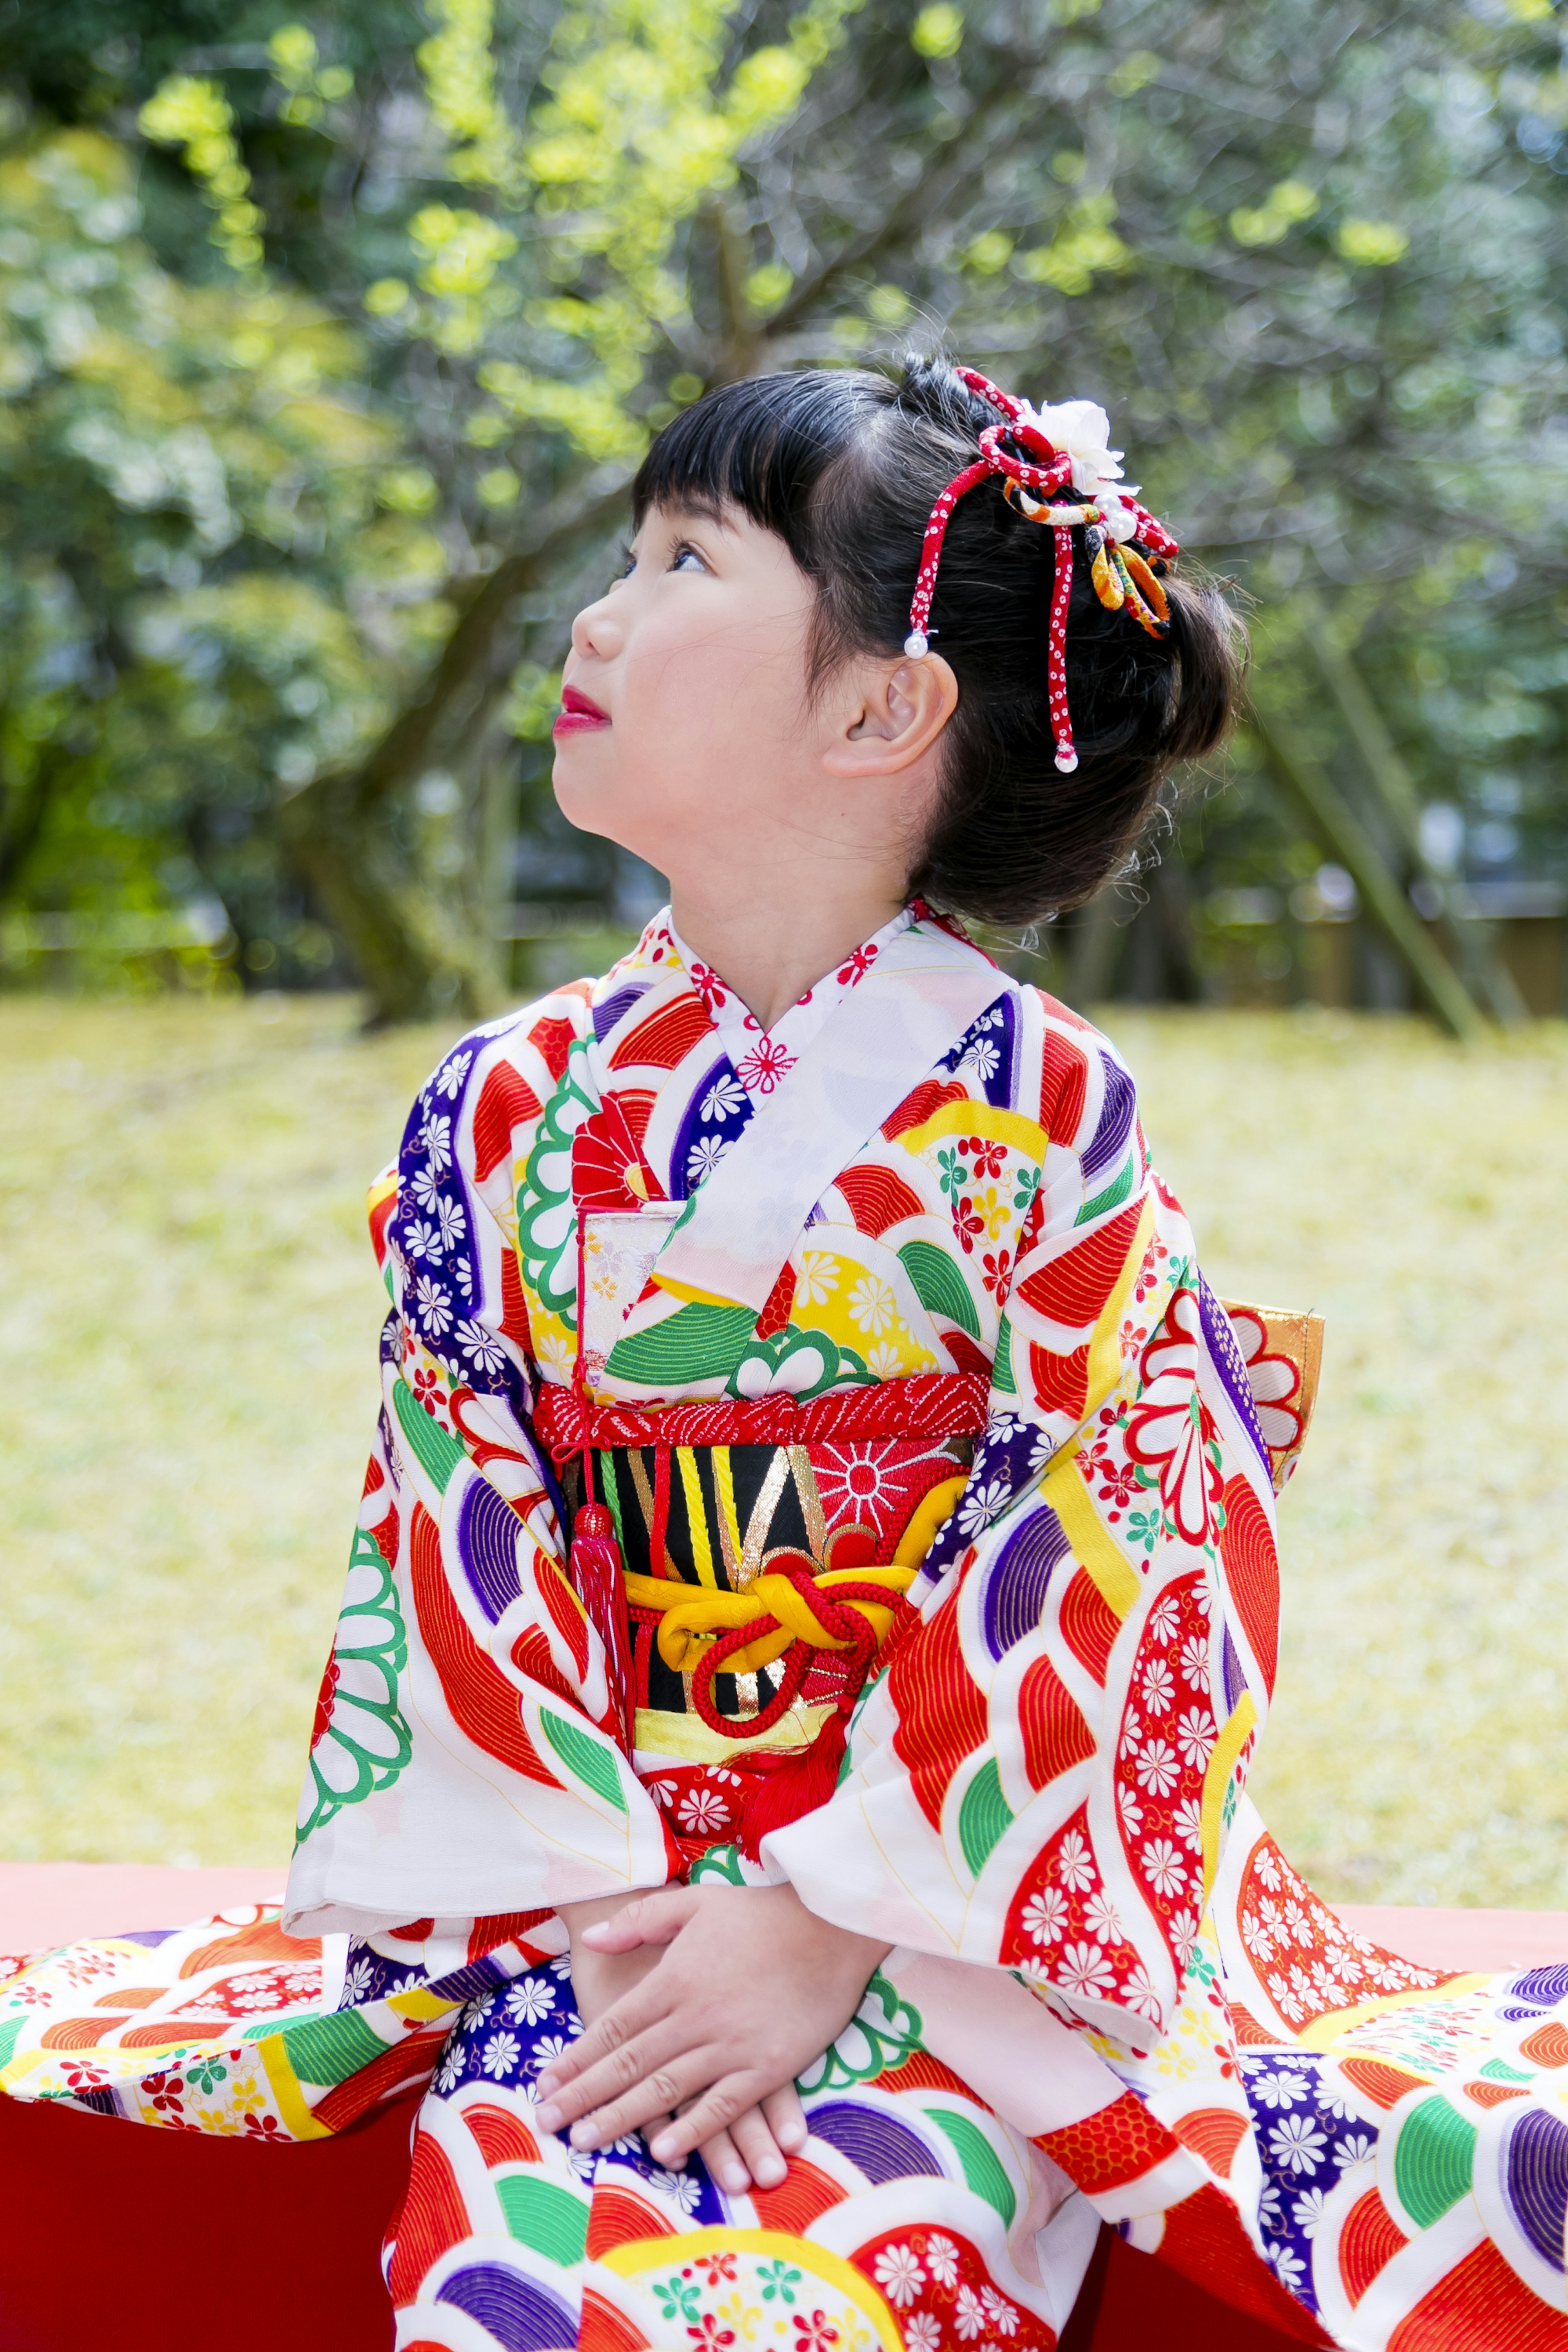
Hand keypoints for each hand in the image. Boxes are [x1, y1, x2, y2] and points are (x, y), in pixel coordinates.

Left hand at [539, 1882, 889, 2175]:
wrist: (831, 1924)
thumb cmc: (762, 1913)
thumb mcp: (695, 1901)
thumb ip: (640, 1920)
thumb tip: (591, 1938)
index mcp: (674, 1979)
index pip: (613, 2028)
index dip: (576, 2058)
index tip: (544, 2083)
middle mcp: (694, 2016)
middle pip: (628, 2064)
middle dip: (584, 2096)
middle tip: (548, 2123)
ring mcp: (730, 2045)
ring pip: (665, 2090)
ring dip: (622, 2118)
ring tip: (586, 2140)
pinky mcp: (767, 2066)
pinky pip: (722, 2105)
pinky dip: (692, 2129)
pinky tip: (664, 2150)